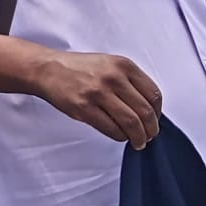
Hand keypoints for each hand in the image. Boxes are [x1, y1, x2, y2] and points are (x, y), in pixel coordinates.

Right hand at [29, 48, 161, 148]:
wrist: (47, 69)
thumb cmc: (78, 68)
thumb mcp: (109, 64)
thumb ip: (129, 81)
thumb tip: (148, 109)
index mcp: (123, 65)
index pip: (154, 94)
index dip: (158, 112)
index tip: (154, 120)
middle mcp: (113, 77)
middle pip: (145, 111)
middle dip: (151, 129)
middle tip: (149, 136)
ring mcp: (98, 93)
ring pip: (131, 123)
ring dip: (139, 137)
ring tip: (138, 141)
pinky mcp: (84, 108)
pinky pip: (112, 129)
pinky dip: (121, 137)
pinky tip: (120, 136)